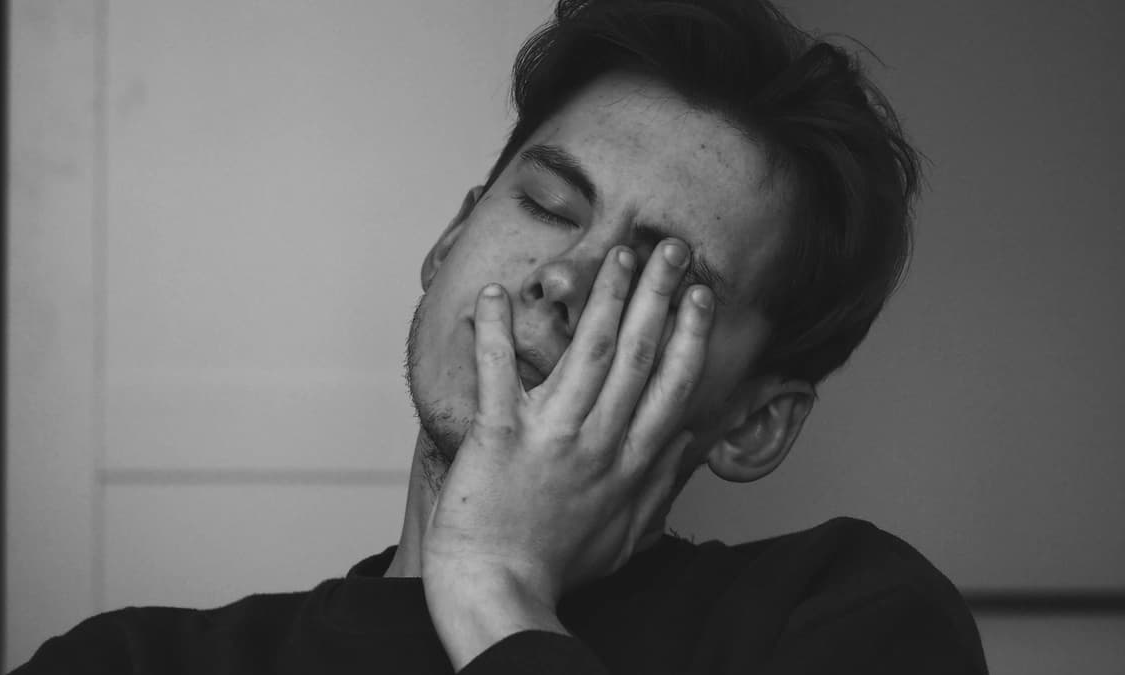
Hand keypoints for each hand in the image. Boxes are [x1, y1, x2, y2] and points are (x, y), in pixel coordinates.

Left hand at [422, 239, 714, 666]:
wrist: (499, 590)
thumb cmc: (559, 565)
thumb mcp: (630, 532)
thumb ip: (665, 482)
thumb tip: (696, 441)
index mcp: (631, 461)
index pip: (673, 385)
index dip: (690, 335)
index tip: (701, 295)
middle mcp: (600, 441)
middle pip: (639, 354)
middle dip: (659, 294)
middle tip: (671, 248)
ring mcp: (552, 436)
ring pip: (588, 352)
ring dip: (606, 297)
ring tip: (619, 254)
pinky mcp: (499, 436)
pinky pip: (498, 373)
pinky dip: (494, 332)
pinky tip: (494, 294)